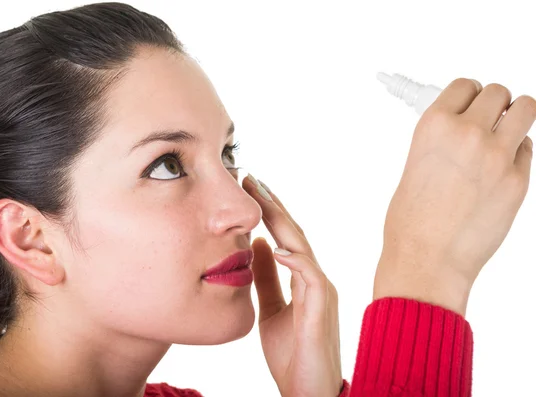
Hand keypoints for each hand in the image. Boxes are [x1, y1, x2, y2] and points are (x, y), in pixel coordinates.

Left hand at [243, 175, 341, 396]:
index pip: (286, 236)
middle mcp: (316, 279)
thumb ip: (268, 279)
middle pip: (295, 233)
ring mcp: (322, 292)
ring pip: (303, 247)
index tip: (251, 186)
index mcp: (303, 278)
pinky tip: (275, 246)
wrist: (306, 390)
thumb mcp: (271, 309)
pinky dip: (294, 261)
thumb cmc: (291, 353)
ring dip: (282, 221)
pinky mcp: (322, 310)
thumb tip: (257, 247)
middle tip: (253, 178)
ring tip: (262, 197)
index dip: (269, 211)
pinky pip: (311, 278)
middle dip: (274, 204)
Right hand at [374, 78, 535, 315]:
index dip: (468, 94)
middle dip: (493, 105)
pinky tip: (499, 171)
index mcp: (434, 126)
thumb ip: (442, 139)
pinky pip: (528, 150)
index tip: (470, 102)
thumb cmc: (411, 220)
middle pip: (498, 92)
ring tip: (504, 135)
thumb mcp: (414, 165)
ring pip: (525, 110)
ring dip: (515, 117)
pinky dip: (518, 154)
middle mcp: (468, 134)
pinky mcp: (518, 181)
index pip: (464, 85)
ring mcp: (498, 156)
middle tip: (487, 121)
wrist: (426, 259)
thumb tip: (465, 124)